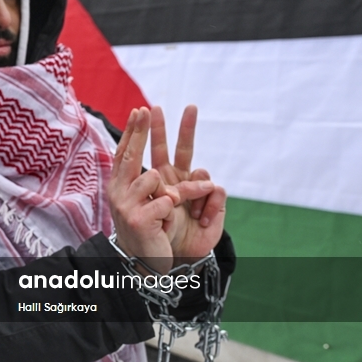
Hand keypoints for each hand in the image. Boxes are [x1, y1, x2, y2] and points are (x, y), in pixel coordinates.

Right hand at [108, 108, 179, 273]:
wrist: (147, 264)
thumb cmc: (157, 232)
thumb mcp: (166, 205)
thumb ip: (176, 185)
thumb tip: (199, 170)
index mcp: (124, 186)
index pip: (127, 153)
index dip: (134, 132)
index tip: (141, 111)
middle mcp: (120, 192)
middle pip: (132, 154)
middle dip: (141, 130)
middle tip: (148, 108)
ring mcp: (126, 203)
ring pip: (156, 179)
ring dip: (174, 196)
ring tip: (169, 215)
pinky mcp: (138, 217)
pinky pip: (167, 201)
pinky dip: (171, 214)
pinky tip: (162, 228)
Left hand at [149, 105, 225, 260]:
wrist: (175, 255)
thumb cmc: (158, 231)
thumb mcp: (147, 209)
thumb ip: (153, 189)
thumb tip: (165, 173)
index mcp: (161, 177)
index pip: (157, 149)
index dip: (153, 130)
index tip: (145, 109)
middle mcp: (180, 178)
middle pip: (184, 148)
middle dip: (187, 127)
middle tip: (190, 106)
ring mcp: (199, 188)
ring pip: (202, 172)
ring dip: (193, 193)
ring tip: (188, 214)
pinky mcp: (216, 201)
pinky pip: (214, 192)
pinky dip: (207, 207)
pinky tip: (201, 220)